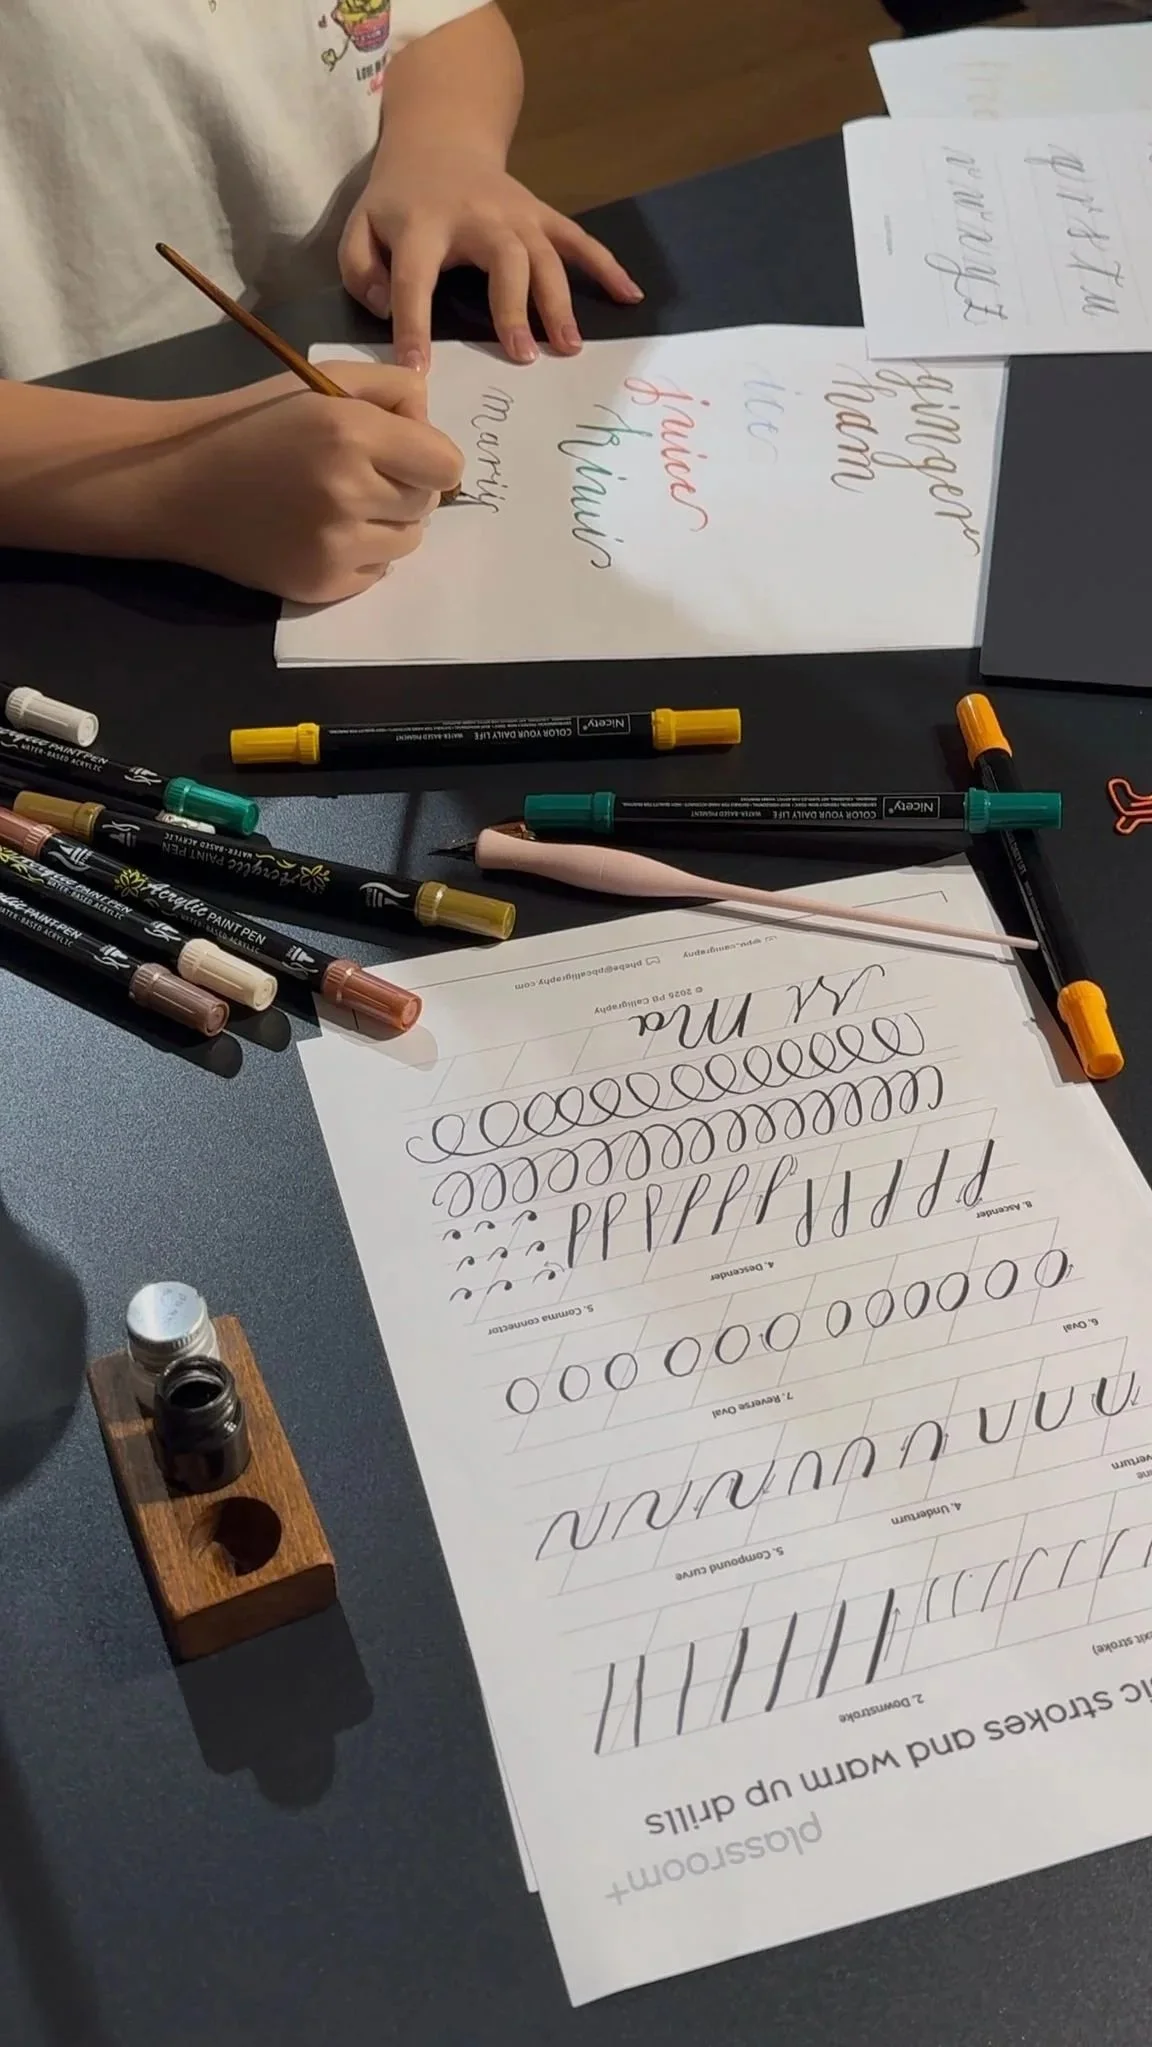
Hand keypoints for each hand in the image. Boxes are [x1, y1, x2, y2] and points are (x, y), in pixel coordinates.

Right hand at [154, 363, 462, 602]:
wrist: (181, 483)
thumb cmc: (252, 424)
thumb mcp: (319, 381)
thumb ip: (390, 388)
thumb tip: (431, 418)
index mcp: (351, 433)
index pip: (447, 464)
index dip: (429, 456)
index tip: (402, 452)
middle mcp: (348, 492)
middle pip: (428, 503)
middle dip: (404, 487)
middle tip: (357, 474)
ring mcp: (335, 546)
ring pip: (408, 541)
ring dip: (386, 524)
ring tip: (337, 503)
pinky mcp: (322, 584)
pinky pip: (377, 572)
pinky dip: (360, 554)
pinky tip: (319, 532)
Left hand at [339, 146, 643, 369]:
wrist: (440, 141)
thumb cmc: (398, 201)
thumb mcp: (360, 228)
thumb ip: (362, 271)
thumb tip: (388, 310)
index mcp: (423, 224)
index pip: (415, 278)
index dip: (413, 324)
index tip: (419, 370)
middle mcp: (477, 216)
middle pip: (502, 259)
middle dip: (513, 306)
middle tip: (522, 355)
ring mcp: (516, 214)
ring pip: (544, 255)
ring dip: (559, 301)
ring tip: (569, 346)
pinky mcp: (542, 216)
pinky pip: (578, 240)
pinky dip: (607, 266)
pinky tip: (630, 296)